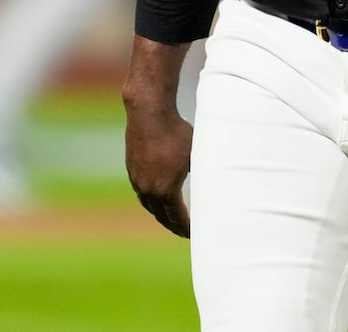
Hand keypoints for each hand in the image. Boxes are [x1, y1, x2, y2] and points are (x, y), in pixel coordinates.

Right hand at [124, 100, 192, 236]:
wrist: (148, 112)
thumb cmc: (176, 132)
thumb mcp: (196, 154)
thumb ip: (202, 173)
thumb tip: (216, 184)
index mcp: (165, 190)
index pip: (177, 219)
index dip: (187, 228)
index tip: (195, 234)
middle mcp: (148, 189)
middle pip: (161, 216)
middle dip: (174, 226)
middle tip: (184, 231)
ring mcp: (137, 179)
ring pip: (149, 205)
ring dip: (160, 214)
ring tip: (171, 217)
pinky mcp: (131, 168)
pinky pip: (141, 192)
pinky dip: (151, 199)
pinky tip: (158, 196)